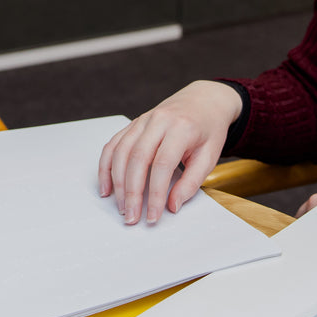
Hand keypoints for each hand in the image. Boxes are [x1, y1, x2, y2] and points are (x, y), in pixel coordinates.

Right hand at [98, 80, 244, 225]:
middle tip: (131, 217)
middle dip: (132, 192)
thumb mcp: (210, 156)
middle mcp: (158, 121)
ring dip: (117, 182)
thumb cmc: (208, 129)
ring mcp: (143, 120)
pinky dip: (106, 166)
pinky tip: (106, 187)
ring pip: (121, 152)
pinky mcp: (133, 124)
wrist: (204, 100)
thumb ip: (192, 182)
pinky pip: (113, 144)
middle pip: (137, 159)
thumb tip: (172, 206)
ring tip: (121, 207)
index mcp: (181, 128)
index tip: (153, 216)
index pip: (163, 164)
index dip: (156, 193)